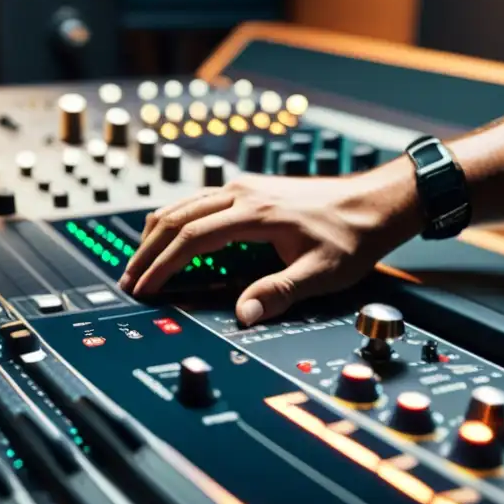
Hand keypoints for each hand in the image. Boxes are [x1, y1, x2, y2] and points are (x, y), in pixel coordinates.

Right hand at [119, 158, 423, 325]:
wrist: (374, 201)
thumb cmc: (352, 235)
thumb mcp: (321, 272)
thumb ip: (279, 294)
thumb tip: (244, 316)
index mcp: (254, 213)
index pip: (191, 238)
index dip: (162, 266)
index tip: (144, 289)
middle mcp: (242, 193)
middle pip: (176, 218)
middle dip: (147, 252)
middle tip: (128, 282)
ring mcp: (244, 187)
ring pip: (182, 205)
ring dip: (156, 235)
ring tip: (140, 265)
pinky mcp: (248, 189)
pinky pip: (197, 201)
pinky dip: (174, 222)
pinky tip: (170, 239)